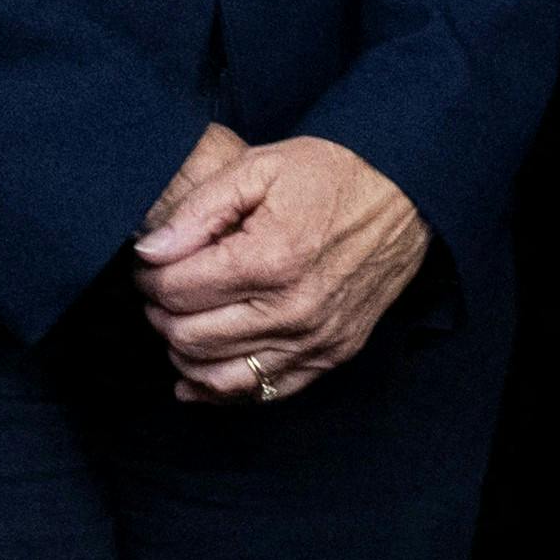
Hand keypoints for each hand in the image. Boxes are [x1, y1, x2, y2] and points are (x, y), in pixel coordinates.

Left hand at [134, 135, 428, 404]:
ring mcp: (315, 339)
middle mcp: (293, 309)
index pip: (175, 291)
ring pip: (215, 375)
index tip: (154, 262)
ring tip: (185, 319)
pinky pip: (261, 392)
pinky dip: (219, 390)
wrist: (410, 195)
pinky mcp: (331, 354)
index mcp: (272, 259)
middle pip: (187, 336)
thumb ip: (199, 208)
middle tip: (167, 287)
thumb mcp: (261, 167)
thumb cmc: (333, 176)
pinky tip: (198, 369)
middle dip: (161, 312)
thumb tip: (149, 253)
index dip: (149, 276)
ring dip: (183, 351)